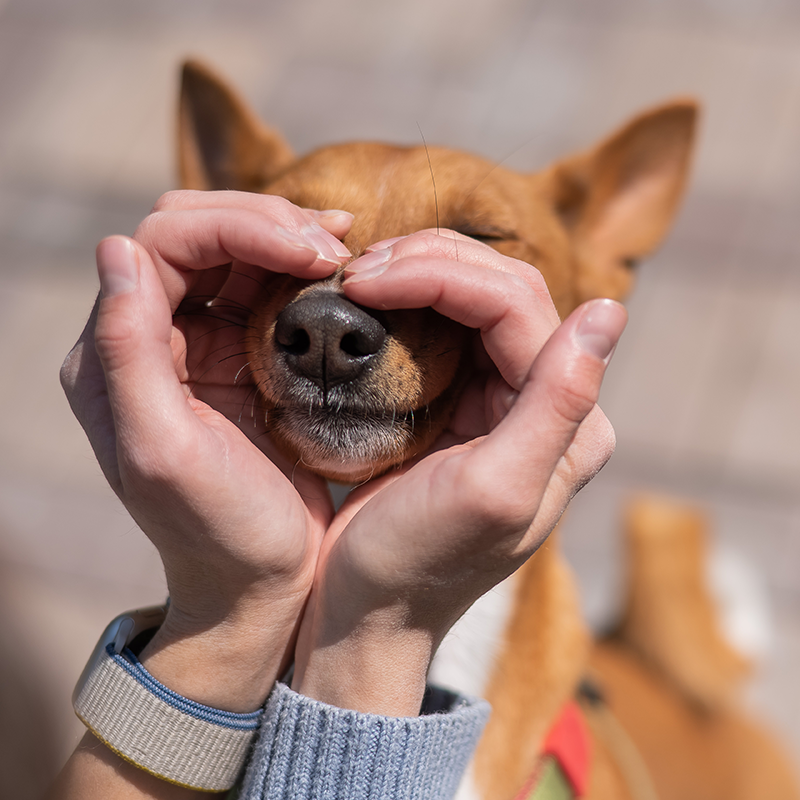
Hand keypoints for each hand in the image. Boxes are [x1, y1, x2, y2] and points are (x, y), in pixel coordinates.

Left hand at [60, 191, 353, 709]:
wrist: (260, 581)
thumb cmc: (218, 530)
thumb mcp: (165, 452)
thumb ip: (129, 353)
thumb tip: (116, 250)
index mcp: (118, 353)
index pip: (168, 244)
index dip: (241, 229)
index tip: (314, 253)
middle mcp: (151, 336)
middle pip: (200, 232)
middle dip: (268, 223)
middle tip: (336, 244)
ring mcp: (199, 342)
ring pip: (236, 250)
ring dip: (289, 236)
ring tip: (345, 247)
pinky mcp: (243, 355)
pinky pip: (268, 285)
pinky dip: (303, 267)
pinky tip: (343, 270)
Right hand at [291, 231, 625, 714]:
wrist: (367, 612)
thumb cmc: (417, 563)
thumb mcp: (493, 491)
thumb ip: (558, 404)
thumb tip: (610, 310)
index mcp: (568, 422)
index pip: (516, 305)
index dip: (441, 274)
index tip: (364, 279)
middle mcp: (546, 402)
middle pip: (500, 289)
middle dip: (427, 263)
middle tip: (354, 270)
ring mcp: (502, 400)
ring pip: (471, 299)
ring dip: (414, 274)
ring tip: (354, 278)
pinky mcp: (459, 404)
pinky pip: (441, 328)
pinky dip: (405, 301)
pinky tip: (366, 300)